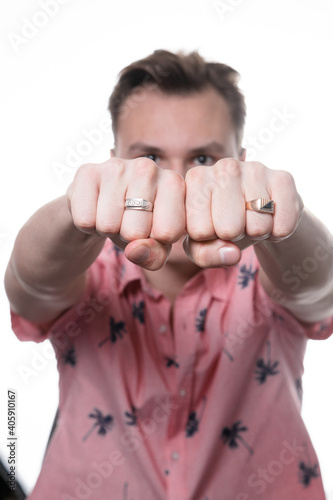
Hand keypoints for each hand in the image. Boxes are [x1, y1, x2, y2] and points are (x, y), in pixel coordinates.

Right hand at [66, 157, 184, 269]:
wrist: (101, 208)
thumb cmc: (137, 226)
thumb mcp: (154, 246)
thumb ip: (155, 256)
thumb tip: (135, 249)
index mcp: (174, 183)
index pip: (169, 232)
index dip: (156, 242)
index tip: (153, 230)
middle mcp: (149, 168)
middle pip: (136, 232)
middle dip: (128, 237)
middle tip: (127, 222)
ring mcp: (117, 166)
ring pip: (108, 225)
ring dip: (107, 230)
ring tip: (112, 215)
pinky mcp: (88, 172)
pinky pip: (85, 219)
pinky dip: (87, 225)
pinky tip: (95, 209)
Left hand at [183, 158, 303, 266]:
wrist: (259, 212)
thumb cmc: (222, 226)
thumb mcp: (202, 244)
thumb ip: (204, 254)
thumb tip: (230, 254)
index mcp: (195, 179)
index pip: (199, 231)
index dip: (209, 239)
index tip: (212, 226)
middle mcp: (222, 166)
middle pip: (228, 229)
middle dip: (234, 236)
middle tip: (237, 223)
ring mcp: (254, 168)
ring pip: (257, 228)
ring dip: (257, 233)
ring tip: (252, 219)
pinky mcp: (283, 178)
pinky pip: (282, 226)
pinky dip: (278, 232)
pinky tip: (272, 217)